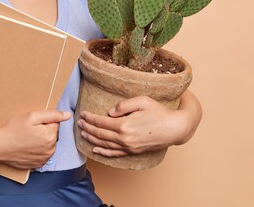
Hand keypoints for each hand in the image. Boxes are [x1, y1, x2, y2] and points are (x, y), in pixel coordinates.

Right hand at [0, 110, 70, 168]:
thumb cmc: (13, 130)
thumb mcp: (32, 116)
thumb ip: (52, 115)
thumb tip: (68, 115)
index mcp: (51, 136)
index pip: (54, 123)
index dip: (43, 121)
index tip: (33, 123)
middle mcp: (50, 150)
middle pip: (52, 134)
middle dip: (43, 131)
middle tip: (28, 130)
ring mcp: (44, 159)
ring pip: (47, 144)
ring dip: (40, 141)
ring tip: (26, 139)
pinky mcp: (38, 165)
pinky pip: (42, 154)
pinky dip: (36, 150)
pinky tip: (26, 147)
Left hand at [77, 95, 195, 156]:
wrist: (174, 128)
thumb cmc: (159, 112)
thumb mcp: (142, 101)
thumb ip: (123, 105)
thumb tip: (110, 113)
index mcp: (124, 125)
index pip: (101, 122)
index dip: (90, 118)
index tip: (83, 114)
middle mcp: (124, 138)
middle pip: (100, 134)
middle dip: (88, 128)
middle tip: (79, 123)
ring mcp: (128, 147)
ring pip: (104, 145)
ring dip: (92, 139)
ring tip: (83, 134)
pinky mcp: (133, 152)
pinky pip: (114, 154)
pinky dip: (103, 152)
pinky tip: (95, 150)